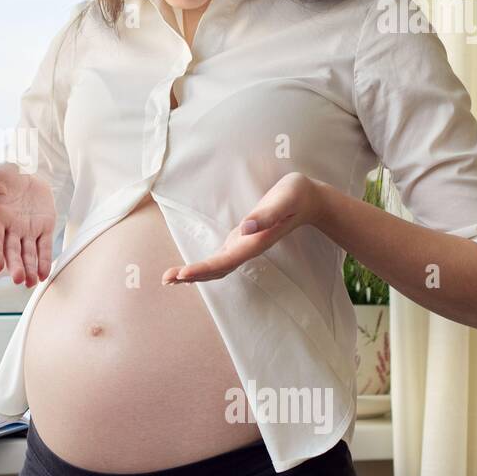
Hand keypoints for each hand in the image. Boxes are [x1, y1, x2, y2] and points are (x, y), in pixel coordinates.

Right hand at [0, 163, 56, 287]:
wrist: (30, 169)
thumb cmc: (7, 174)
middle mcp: (11, 229)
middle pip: (12, 252)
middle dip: (16, 266)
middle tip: (19, 280)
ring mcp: (28, 231)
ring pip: (28, 254)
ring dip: (30, 269)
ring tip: (31, 283)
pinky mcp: (45, 228)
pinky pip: (45, 248)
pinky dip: (44, 261)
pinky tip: (43, 275)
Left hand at [161, 172, 323, 284]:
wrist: (311, 201)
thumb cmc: (297, 196)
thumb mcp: (286, 198)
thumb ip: (268, 214)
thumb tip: (245, 227)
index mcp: (256, 241)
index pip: (225, 260)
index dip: (204, 268)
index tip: (183, 273)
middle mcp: (248, 247)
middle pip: (217, 269)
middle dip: (191, 276)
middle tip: (165, 279)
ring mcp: (245, 246)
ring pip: (217, 266)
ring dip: (194, 274)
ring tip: (170, 278)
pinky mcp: (242, 240)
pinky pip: (220, 259)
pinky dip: (202, 266)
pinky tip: (190, 269)